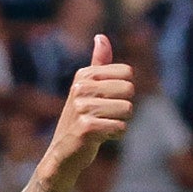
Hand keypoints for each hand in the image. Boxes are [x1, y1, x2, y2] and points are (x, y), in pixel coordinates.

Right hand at [46, 35, 133, 168]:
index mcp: (84, 75)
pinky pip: (120, 127)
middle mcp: (81, 87)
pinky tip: (101, 138)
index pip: (127, 72)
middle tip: (107, 117)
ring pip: (127, 109)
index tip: (108, 101)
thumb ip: (98, 64)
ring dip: (120, 122)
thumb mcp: (88, 90)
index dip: (124, 91)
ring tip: (103, 128)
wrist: (63, 154)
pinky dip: (116, 135)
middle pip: (129, 89)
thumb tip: (101, 37)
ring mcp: (81, 107)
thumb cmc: (80, 121)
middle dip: (124, 108)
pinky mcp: (85, 127)